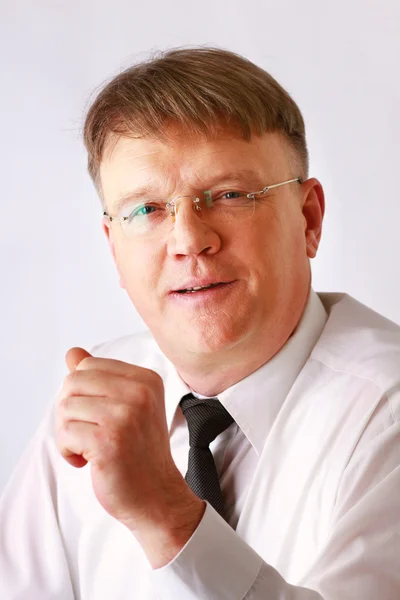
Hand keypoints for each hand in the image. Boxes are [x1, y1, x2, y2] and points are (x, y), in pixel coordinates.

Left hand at [55, 347, 204, 566]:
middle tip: (87, 433)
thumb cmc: (139, 453)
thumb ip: (99, 377)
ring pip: (65, 407)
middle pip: (72, 383)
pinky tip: (88, 461)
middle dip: (70, 411)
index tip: (97, 416)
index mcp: (145, 379)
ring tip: (89, 448)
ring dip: (69, 433)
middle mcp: (139, 392)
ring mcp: (125, 416)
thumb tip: (73, 353)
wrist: (157, 495)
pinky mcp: (109, 441)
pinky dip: (68, 451)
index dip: (81, 393)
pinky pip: (65, 433)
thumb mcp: (126, 406)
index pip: (87, 365)